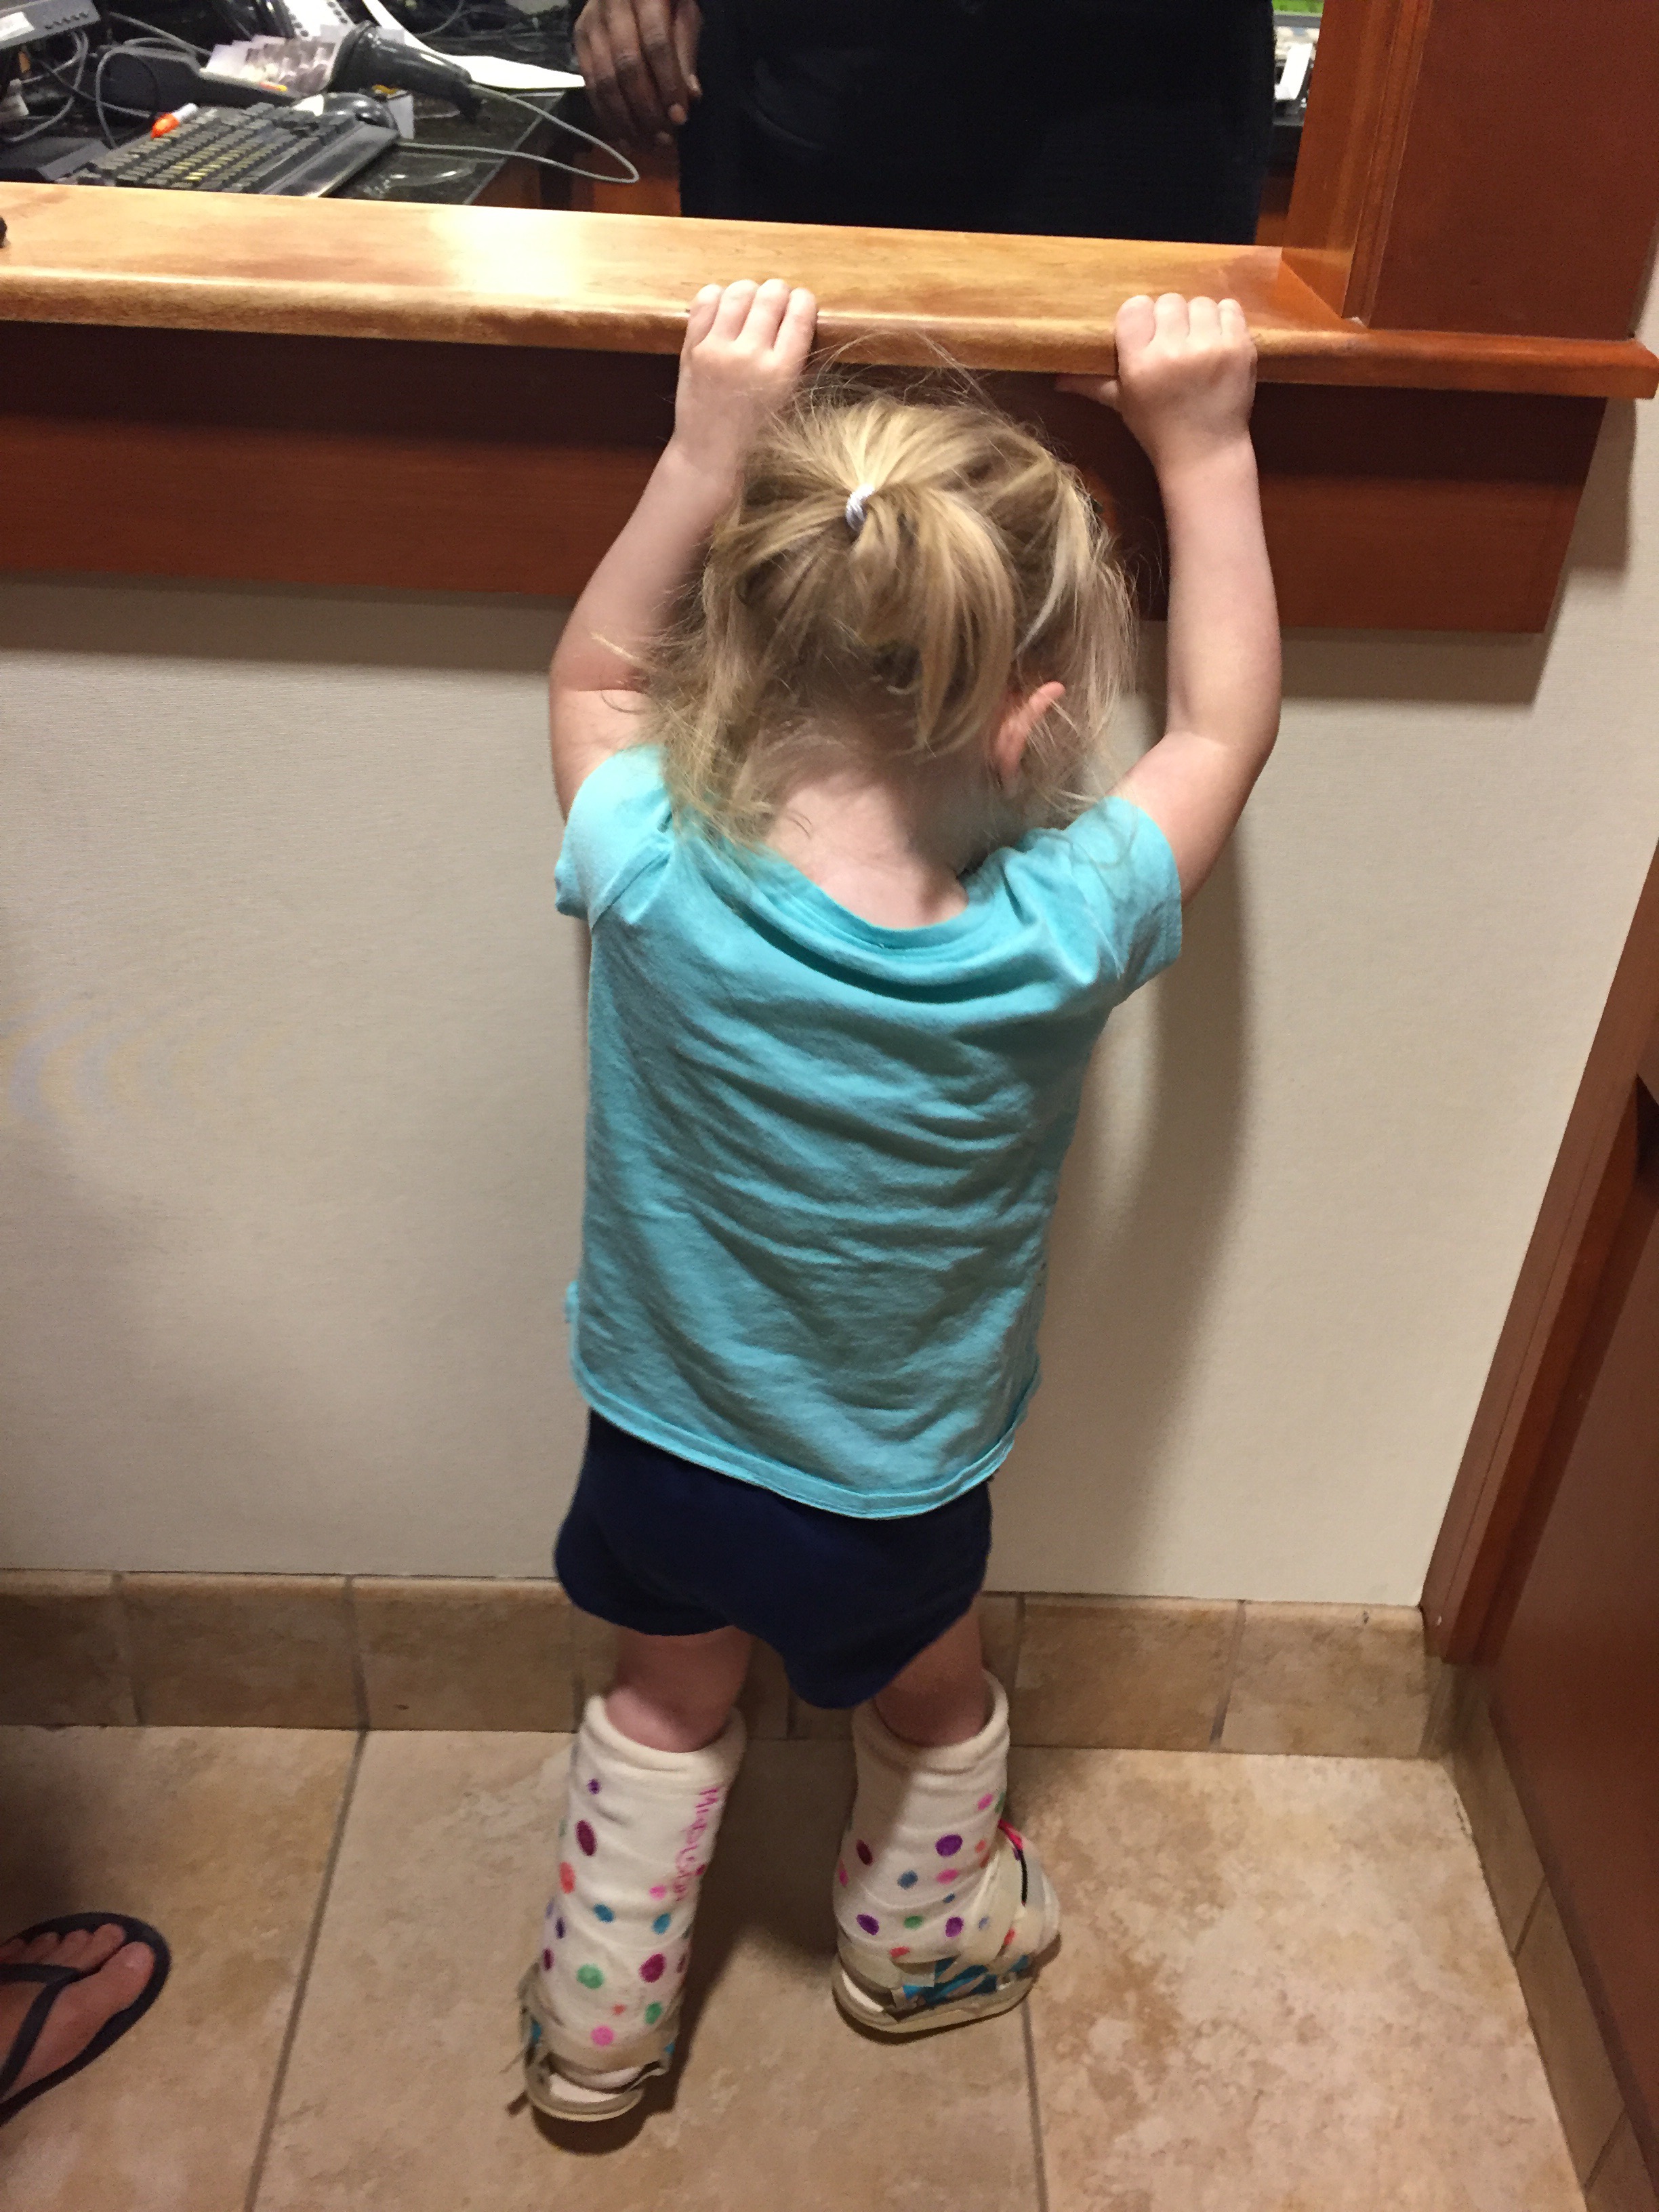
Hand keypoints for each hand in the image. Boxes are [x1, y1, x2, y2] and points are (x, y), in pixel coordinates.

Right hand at [574, 0, 700, 146]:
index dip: (668, 83)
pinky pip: (589, 83)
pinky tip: (623, 136)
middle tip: (663, 139)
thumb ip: (685, 47)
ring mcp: (591, 22)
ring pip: (605, 78)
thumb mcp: (683, 11)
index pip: (656, 42)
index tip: (680, 117)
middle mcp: (611, 5)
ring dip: (625, 119)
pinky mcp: (578, 38)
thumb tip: (690, 95)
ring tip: (645, 144)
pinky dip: (606, 114)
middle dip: (647, 108)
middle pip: (627, 64)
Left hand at [669, 279, 817, 487]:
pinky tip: (724, 310)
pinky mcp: (693, 346)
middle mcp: (751, 355)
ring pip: (740, 291)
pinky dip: (718, 297)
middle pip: (772, 294)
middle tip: (774, 306)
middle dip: (778, 294)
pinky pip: (707, 299)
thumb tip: (801, 313)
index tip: (800, 306)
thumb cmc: (756, 430)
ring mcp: (718, 349)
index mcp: (782, 371)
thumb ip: (798, 358)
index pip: (800, 311)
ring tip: (749, 307)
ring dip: (749, 292)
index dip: (804, 301)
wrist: (710, 452)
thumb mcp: (789, 398)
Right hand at [1059, 294, 1256, 476]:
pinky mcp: (1241, 348)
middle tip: (1173, 343)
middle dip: (1170, 320)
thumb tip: (1055, 379)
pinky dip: (1223, 321)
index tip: (1146, 336)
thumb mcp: (1122, 405)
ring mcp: (1212, 348)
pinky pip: (1230, 308)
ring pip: (1200, 303)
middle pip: (1169, 301)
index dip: (1141, 319)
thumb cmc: (1158, 429)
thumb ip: (1092, 384)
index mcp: (1141, 364)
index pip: (1135, 308)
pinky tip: (1216, 343)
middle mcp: (1175, 352)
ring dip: (1198, 320)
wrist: (1206, 453)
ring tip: (1196, 344)